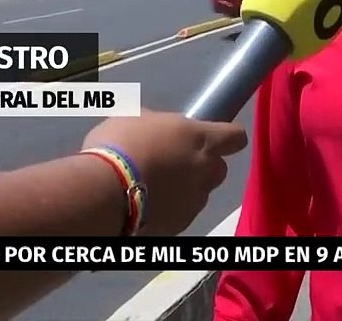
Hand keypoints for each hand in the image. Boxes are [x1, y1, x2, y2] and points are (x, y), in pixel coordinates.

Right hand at [82, 110, 247, 234]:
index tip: (214, 137)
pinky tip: (147, 204)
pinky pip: (181, 213)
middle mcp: (207, 172)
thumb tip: (158, 126)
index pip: (236, 137)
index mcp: (202, 140)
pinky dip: (170, 209)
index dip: (228, 136)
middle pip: (218, 168)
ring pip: (200, 193)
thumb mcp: (136, 117)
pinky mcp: (180, 225)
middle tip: (174, 162)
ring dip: (185, 188)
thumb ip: (158, 122)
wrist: (105, 192)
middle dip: (203, 166)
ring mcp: (195, 201)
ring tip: (154, 187)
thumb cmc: (122, 144)